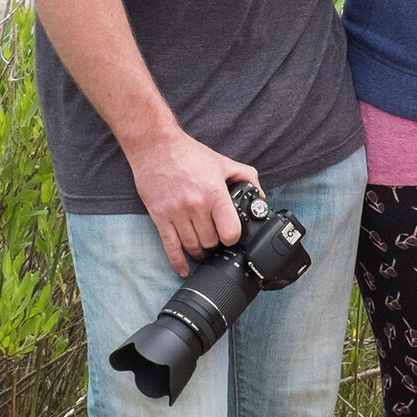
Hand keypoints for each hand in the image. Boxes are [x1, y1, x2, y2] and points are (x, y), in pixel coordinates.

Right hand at [128, 130, 259, 277]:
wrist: (155, 146)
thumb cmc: (189, 154)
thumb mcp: (222, 162)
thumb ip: (247, 177)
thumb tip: (261, 196)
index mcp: (214, 193)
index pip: (229, 231)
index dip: (233, 237)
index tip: (231, 236)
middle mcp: (195, 206)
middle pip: (210, 242)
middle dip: (215, 243)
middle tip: (216, 240)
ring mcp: (176, 213)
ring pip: (192, 247)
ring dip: (200, 252)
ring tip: (203, 249)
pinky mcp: (160, 217)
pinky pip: (170, 247)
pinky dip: (178, 262)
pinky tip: (184, 270)